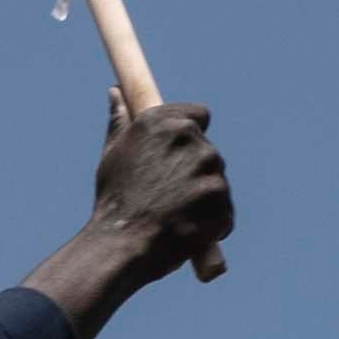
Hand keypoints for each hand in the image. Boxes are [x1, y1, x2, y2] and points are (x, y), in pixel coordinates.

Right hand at [81, 96, 229, 283]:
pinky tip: (190, 232)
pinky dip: (213, 223)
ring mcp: (208, 167)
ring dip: (204, 197)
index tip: (180, 155)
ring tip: (176, 216)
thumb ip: (120, 121)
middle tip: (169, 195)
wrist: (122, 244)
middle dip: (194, 172)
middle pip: (208, 151)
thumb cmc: (114, 201)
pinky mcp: (221, 198)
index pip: (199, 115)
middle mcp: (188, 138)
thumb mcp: (113, 155)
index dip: (192, 135)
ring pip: (217, 180)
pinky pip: (225, 211)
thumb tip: (116, 93)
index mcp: (162, 121)